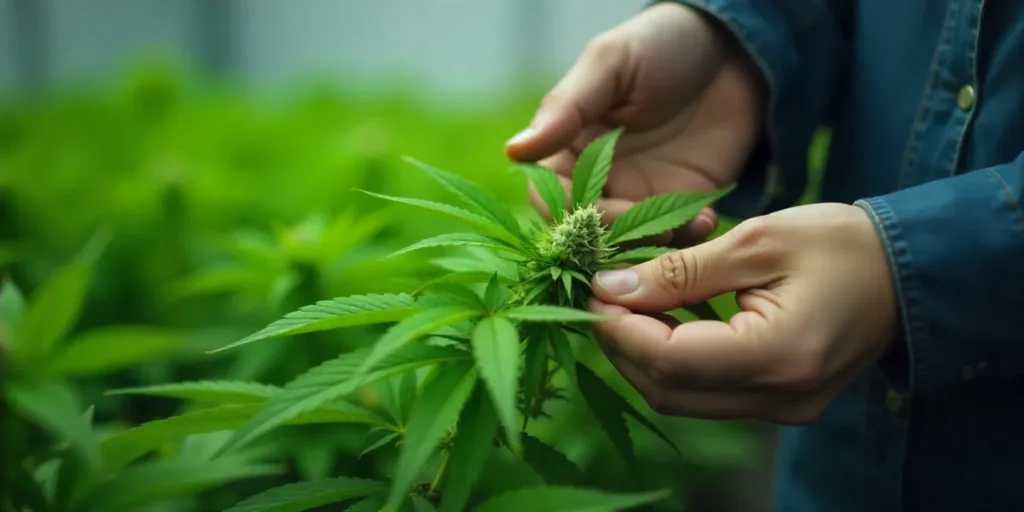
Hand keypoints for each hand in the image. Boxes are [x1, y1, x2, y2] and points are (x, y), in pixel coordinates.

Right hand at [505, 2, 766, 247]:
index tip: (596, 209)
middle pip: (588, 233)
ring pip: (631, 245)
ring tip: (681, 225)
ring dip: (651, 247)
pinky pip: (677, 240)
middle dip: (612, 239)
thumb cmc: (661, 43)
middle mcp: (601, 179)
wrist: (734, 47)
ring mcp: (643, 195)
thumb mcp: (610, 63)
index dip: (567, 212)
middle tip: (644, 227)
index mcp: (570, 146)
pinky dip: (688, 241)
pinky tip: (706, 219)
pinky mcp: (686, 205)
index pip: (549, 197)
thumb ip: (566, 108)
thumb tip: (515, 150)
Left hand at [587, 203, 899, 424]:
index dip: (618, 328)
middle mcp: (780, 397)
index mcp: (779, 354)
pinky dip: (673, 361)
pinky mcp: (781, 405)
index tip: (591, 288)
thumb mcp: (757, 240)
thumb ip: (680, 271)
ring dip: (642, 355)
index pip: (670, 359)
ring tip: (625, 304)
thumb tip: (611, 287)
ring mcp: (782, 409)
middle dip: (621, 344)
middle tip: (600, 294)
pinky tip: (662, 321)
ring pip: (680, 399)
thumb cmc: (841, 243)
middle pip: (666, 390)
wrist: (910, 272)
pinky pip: (706, 394)